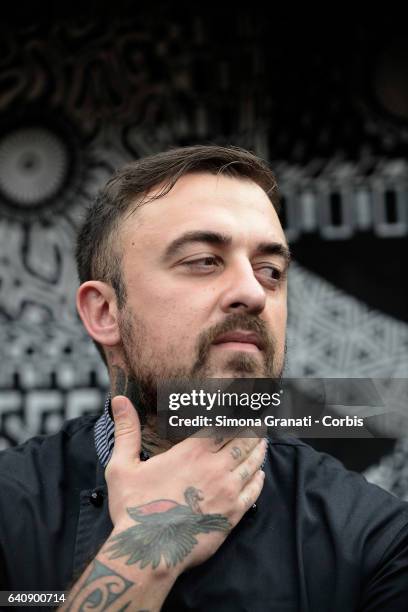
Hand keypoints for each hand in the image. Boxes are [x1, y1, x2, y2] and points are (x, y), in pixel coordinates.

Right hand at [104, 395, 266, 576]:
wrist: (150, 552)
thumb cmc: (135, 510)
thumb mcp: (123, 466)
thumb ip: (126, 430)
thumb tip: (118, 400)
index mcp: (191, 452)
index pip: (221, 424)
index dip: (233, 413)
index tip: (241, 406)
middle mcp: (214, 467)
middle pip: (242, 440)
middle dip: (251, 428)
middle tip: (260, 420)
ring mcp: (226, 491)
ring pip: (251, 463)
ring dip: (259, 449)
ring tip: (263, 439)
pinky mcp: (231, 514)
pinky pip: (253, 492)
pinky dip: (259, 479)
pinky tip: (260, 473)